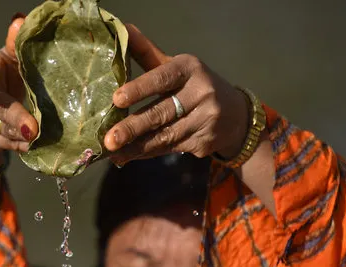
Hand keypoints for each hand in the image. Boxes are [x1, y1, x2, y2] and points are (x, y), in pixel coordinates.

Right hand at [0, 15, 37, 167]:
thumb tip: (20, 19)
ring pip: (2, 129)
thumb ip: (16, 44)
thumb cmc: (5, 80)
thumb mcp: (11, 61)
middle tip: (33, 128)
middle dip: (16, 117)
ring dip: (22, 133)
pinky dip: (20, 145)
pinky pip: (4, 144)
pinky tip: (32, 145)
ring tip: (38, 134)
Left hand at [104, 25, 249, 165]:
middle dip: (133, 128)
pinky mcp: (204, 142)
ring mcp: (205, 120)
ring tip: (113, 153)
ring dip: (136, 147)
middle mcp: (201, 93)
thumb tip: (123, 30)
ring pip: (164, 136)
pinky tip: (129, 156)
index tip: (117, 99)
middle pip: (161, 112)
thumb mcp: (176, 67)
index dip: (139, 89)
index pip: (162, 77)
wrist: (236, 116)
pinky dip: (147, 153)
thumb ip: (148, 53)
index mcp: (190, 69)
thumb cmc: (195, 86)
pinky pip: (169, 148)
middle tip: (109, 139)